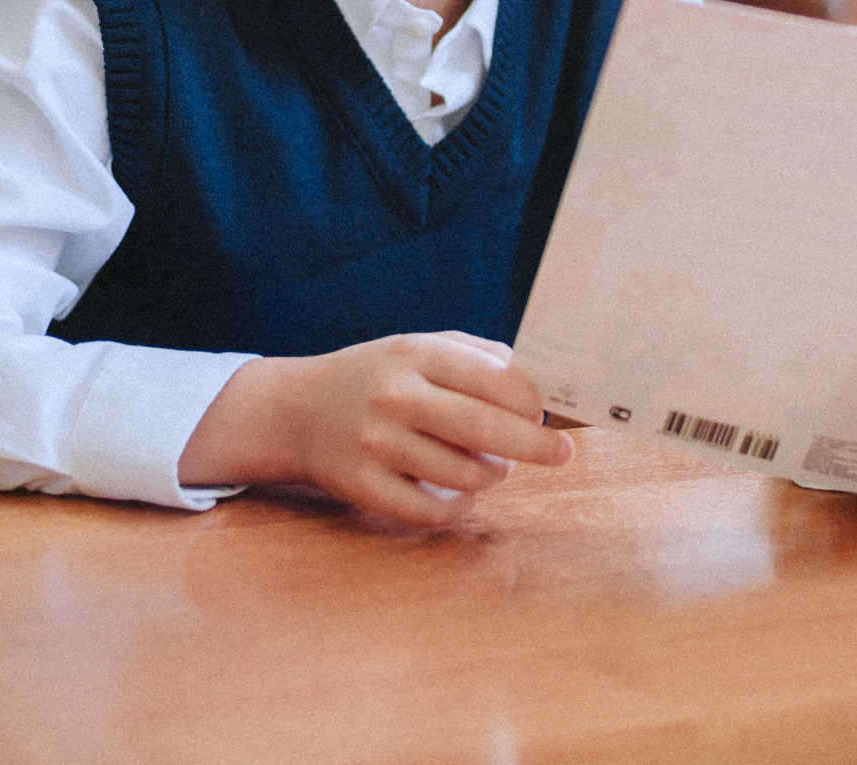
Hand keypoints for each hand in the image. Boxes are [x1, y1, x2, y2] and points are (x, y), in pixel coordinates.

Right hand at [177, 332, 572, 526]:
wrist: (295, 410)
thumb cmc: (377, 376)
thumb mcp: (419, 346)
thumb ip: (478, 356)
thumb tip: (538, 383)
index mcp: (415, 354)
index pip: (492, 378)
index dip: (530, 402)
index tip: (544, 415)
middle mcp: (394, 396)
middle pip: (483, 428)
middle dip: (534, 445)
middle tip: (561, 454)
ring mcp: (375, 445)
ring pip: (462, 474)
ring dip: (492, 474)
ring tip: (495, 466)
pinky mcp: (362, 487)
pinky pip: (431, 511)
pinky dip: (459, 505)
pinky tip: (462, 491)